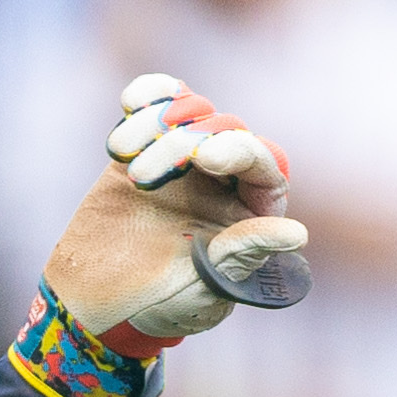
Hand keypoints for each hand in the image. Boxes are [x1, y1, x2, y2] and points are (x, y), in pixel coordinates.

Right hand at [42, 76, 308, 357]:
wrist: (100, 299)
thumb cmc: (163, 301)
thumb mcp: (206, 287)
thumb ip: (243, 253)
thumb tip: (296, 234)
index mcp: (253, 212)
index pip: (265, 165)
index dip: (239, 151)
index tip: (203, 157)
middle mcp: (227, 179)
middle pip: (225, 130)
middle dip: (183, 143)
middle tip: (141, 178)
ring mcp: (188, 158)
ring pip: (192, 111)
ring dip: (159, 122)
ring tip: (122, 153)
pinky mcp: (149, 145)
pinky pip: (160, 103)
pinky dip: (150, 94)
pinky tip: (131, 102)